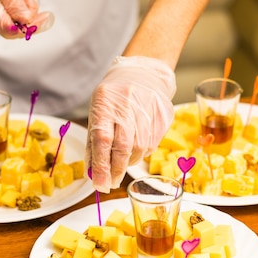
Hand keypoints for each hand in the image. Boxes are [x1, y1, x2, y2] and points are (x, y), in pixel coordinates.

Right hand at [0, 0, 52, 37]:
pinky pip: (8, 24)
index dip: (28, 26)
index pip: (7, 28)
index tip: (42, 17)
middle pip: (12, 31)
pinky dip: (16, 14)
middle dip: (28, 17)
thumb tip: (27, 20)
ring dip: (23, 13)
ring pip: (12, 28)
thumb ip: (13, 0)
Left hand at [86, 56, 175, 192]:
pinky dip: (142, 151)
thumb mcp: (97, 112)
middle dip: (116, 169)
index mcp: (106, 102)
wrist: (144, 73)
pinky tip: (136, 145)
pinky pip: (153, 143)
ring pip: (140, 148)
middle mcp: (128, 104)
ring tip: (122, 161)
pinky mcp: (164, 115)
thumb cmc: (114, 96)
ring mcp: (149, 108)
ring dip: (129, 161)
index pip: (102, 138)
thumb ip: (93, 143)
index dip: (101, 164)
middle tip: (111, 182)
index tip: (99, 183)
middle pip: (124, 146)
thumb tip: (92, 173)